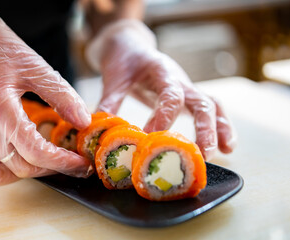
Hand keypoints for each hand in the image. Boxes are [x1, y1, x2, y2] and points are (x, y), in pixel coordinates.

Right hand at [0, 0, 91, 185]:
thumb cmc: (3, 52)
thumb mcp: (39, 69)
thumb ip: (63, 97)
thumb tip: (84, 122)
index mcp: (0, 110)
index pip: (35, 152)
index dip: (63, 163)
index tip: (81, 164)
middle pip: (19, 167)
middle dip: (52, 169)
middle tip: (72, 162)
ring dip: (21, 173)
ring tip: (42, 161)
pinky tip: (16, 155)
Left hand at [86, 19, 235, 159]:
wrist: (130, 46)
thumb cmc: (124, 60)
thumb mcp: (114, 78)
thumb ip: (109, 102)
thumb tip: (100, 130)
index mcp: (161, 70)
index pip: (170, 94)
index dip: (164, 116)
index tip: (151, 136)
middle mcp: (179, 79)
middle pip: (202, 101)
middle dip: (205, 128)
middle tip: (203, 154)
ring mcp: (186, 87)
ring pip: (212, 105)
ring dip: (220, 128)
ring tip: (224, 153)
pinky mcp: (187, 96)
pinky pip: (210, 109)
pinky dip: (221, 126)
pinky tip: (227, 147)